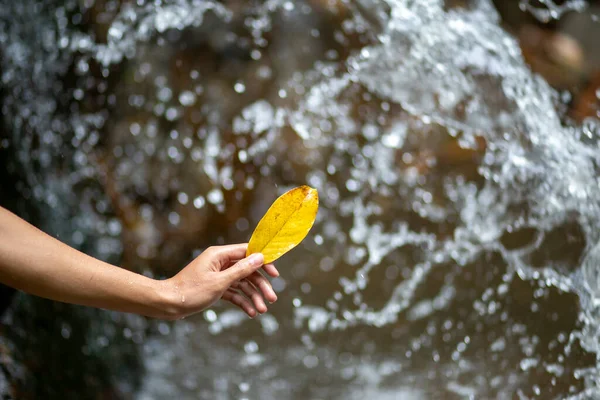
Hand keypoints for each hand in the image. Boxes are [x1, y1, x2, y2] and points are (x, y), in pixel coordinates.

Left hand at [164, 244, 278, 318]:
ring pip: (242, 283)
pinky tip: (250, 312)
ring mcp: (217, 275)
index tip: (275, 274)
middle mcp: (220, 262)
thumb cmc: (190, 291)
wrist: (168, 304)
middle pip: (247, 270)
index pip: (248, 252)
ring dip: (253, 296)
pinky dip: (242, 301)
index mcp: (219, 255)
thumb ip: (240, 270)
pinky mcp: (215, 287)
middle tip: (272, 298)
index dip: (263, 262)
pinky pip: (233, 292)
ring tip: (262, 309)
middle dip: (260, 285)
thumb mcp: (219, 282)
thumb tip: (259, 257)